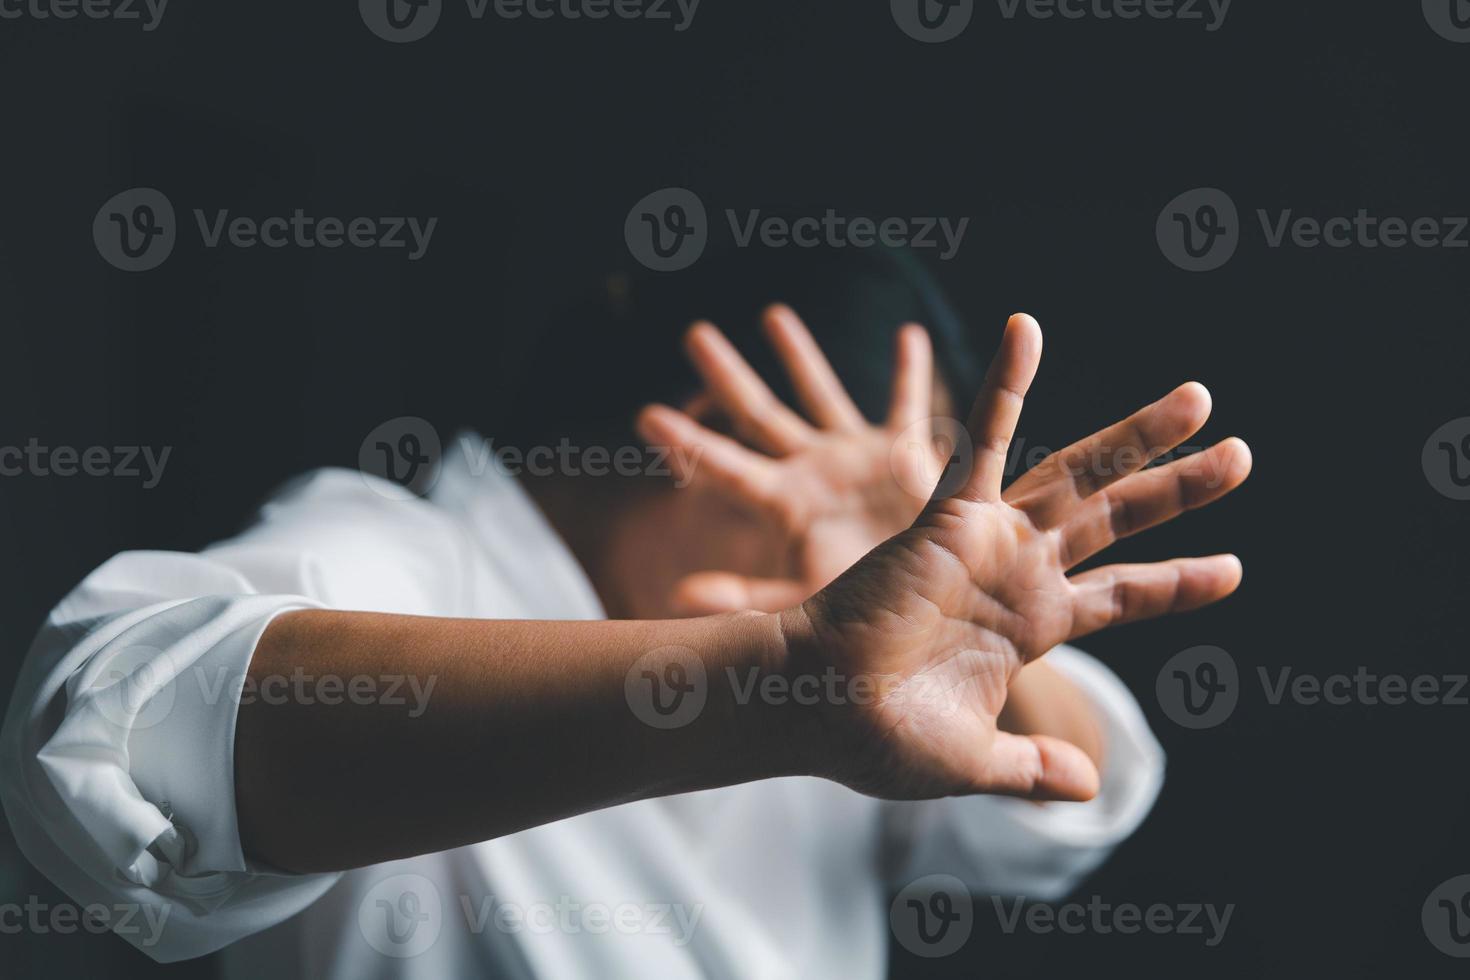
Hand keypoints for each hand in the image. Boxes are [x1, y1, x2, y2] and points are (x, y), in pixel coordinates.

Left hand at [636, 304, 945, 614]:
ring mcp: (855, 457)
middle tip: (694, 334)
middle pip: (759, 413)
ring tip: (772, 316)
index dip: (688, 443)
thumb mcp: (803, 599)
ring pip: (823, 393)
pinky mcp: (905, 454)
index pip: (725, 466)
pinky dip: (910, 370)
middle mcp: (812, 470)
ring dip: (799, 355)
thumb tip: (677, 596)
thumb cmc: (862, 611)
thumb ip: (744, 599)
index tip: (645, 416)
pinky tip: (908, 333)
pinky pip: (907, 403)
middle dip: (727, 375)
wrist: (930, 607)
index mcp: (784, 503)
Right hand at [782, 314, 1251, 802]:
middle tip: (1242, 455)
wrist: (817, 710)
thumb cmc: (879, 739)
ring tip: (1199, 398)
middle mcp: (1020, 573)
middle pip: (1118, 521)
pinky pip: (981, 440)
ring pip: (1078, 475)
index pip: (1123, 597)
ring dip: (1136, 436)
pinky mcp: (949, 516)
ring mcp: (990, 540)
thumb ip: (1031, 768)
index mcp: (1033, 628)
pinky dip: (1006, 386)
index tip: (1233, 568)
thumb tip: (1090, 789)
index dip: (1178, 582)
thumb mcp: (974, 761)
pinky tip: (1027, 329)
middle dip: (1179, 487)